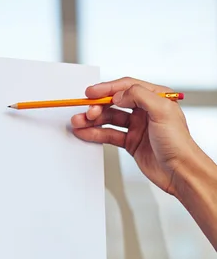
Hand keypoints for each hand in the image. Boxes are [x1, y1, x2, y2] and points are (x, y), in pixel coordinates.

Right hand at [71, 77, 202, 195]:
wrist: (179, 171)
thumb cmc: (178, 143)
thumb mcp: (162, 111)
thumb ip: (140, 96)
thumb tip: (118, 94)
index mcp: (155, 98)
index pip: (127, 87)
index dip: (107, 88)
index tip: (91, 93)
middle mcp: (145, 111)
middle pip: (114, 103)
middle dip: (97, 107)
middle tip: (86, 112)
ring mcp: (137, 127)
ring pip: (109, 119)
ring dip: (92, 121)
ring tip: (78, 122)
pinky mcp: (131, 143)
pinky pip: (110, 135)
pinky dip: (96, 134)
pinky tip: (85, 133)